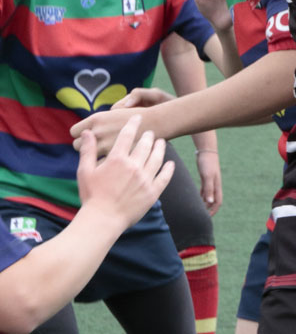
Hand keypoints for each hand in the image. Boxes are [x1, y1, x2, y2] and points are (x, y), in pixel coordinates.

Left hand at [69, 86, 175, 154]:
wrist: (158, 122)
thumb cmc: (139, 112)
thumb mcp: (118, 107)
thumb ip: (103, 116)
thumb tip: (90, 127)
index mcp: (97, 119)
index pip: (74, 131)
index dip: (80, 135)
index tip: (87, 136)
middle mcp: (98, 132)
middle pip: (77, 145)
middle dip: (84, 147)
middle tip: (94, 147)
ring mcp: (106, 146)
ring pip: (88, 157)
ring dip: (92, 157)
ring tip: (101, 156)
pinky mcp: (115, 158)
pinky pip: (101, 164)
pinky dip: (104, 165)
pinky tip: (111, 164)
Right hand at [76, 115, 174, 230]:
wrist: (102, 220)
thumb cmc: (91, 196)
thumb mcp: (85, 171)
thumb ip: (88, 150)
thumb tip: (87, 133)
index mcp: (117, 159)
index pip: (127, 135)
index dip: (133, 124)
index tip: (138, 117)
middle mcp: (133, 166)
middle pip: (145, 145)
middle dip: (148, 136)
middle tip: (151, 132)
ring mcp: (145, 179)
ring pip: (157, 158)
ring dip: (160, 148)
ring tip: (161, 142)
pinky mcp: (153, 192)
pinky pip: (164, 177)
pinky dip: (168, 169)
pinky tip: (170, 163)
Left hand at [195, 150, 222, 215]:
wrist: (206, 151)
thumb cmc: (207, 163)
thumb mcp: (207, 176)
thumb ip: (209, 189)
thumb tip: (210, 202)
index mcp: (216, 186)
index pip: (217, 202)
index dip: (213, 210)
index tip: (207, 217)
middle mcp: (214, 185)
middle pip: (214, 200)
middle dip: (209, 208)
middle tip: (202, 216)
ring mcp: (210, 181)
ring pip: (209, 195)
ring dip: (205, 203)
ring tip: (198, 209)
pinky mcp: (205, 177)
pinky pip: (204, 190)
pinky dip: (202, 195)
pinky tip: (197, 198)